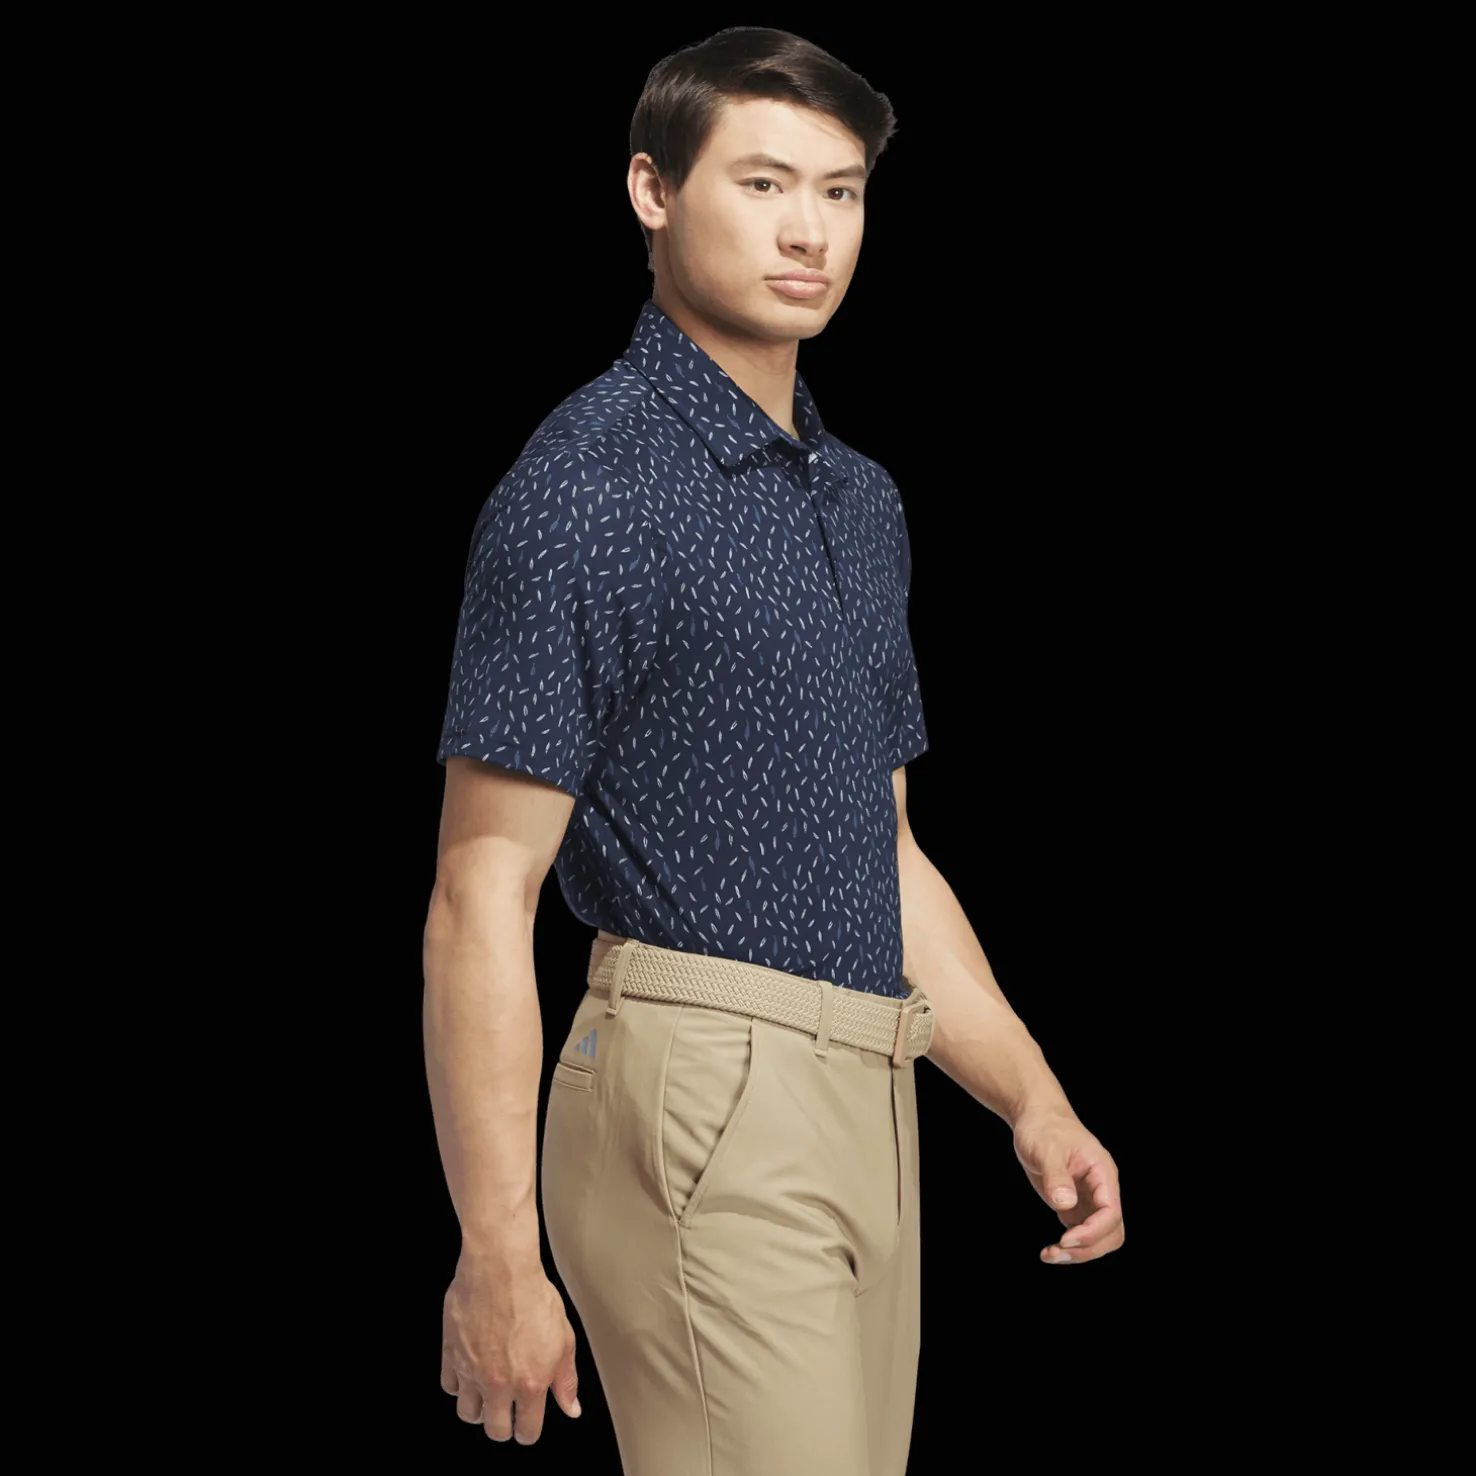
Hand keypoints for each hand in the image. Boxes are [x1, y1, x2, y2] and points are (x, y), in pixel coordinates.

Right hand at [440, 1250, 582, 1443]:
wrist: (500, 1268)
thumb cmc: (533, 1295)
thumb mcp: (564, 1338)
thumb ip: (566, 1379)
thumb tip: (571, 1408)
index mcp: (530, 1383)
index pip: (527, 1432)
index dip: (529, 1430)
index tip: (528, 1422)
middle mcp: (499, 1384)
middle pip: (495, 1431)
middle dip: (504, 1424)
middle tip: (509, 1409)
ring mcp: (471, 1372)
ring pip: (468, 1414)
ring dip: (480, 1408)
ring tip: (489, 1393)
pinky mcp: (450, 1355)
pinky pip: (449, 1387)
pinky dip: (459, 1385)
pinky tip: (471, 1372)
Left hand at [1011, 1106, 1124, 1264]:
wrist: (1036, 1119)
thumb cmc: (1044, 1128)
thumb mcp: (1046, 1148)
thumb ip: (1056, 1176)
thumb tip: (1066, 1205)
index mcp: (1102, 1173)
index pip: (1111, 1213)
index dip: (1092, 1232)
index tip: (1065, 1239)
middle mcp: (1102, 1189)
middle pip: (1112, 1232)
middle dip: (1088, 1248)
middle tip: (1056, 1252)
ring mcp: (1090, 1199)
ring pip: (1100, 1238)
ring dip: (1080, 1252)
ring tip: (1050, 1255)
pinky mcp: (1076, 1206)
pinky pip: (1083, 1234)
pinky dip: (1070, 1247)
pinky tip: (1050, 1250)